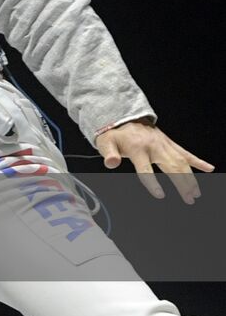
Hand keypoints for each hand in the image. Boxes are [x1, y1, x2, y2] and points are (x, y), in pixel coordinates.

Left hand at [95, 121, 213, 203]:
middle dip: (181, 184)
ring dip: (191, 177)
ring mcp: (164, 144)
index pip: (145, 169)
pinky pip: (186, 152)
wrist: (124, 116)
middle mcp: (154, 146)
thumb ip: (108, 154)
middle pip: (171, 167)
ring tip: (196, 193)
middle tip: (189, 199)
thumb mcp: (105, 143)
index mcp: (137, 148)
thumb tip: (111, 163)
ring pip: (182, 162)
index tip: (160, 195)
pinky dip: (198, 160)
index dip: (152, 183)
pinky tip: (209, 168)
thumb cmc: (114, 134)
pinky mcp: (170, 143)